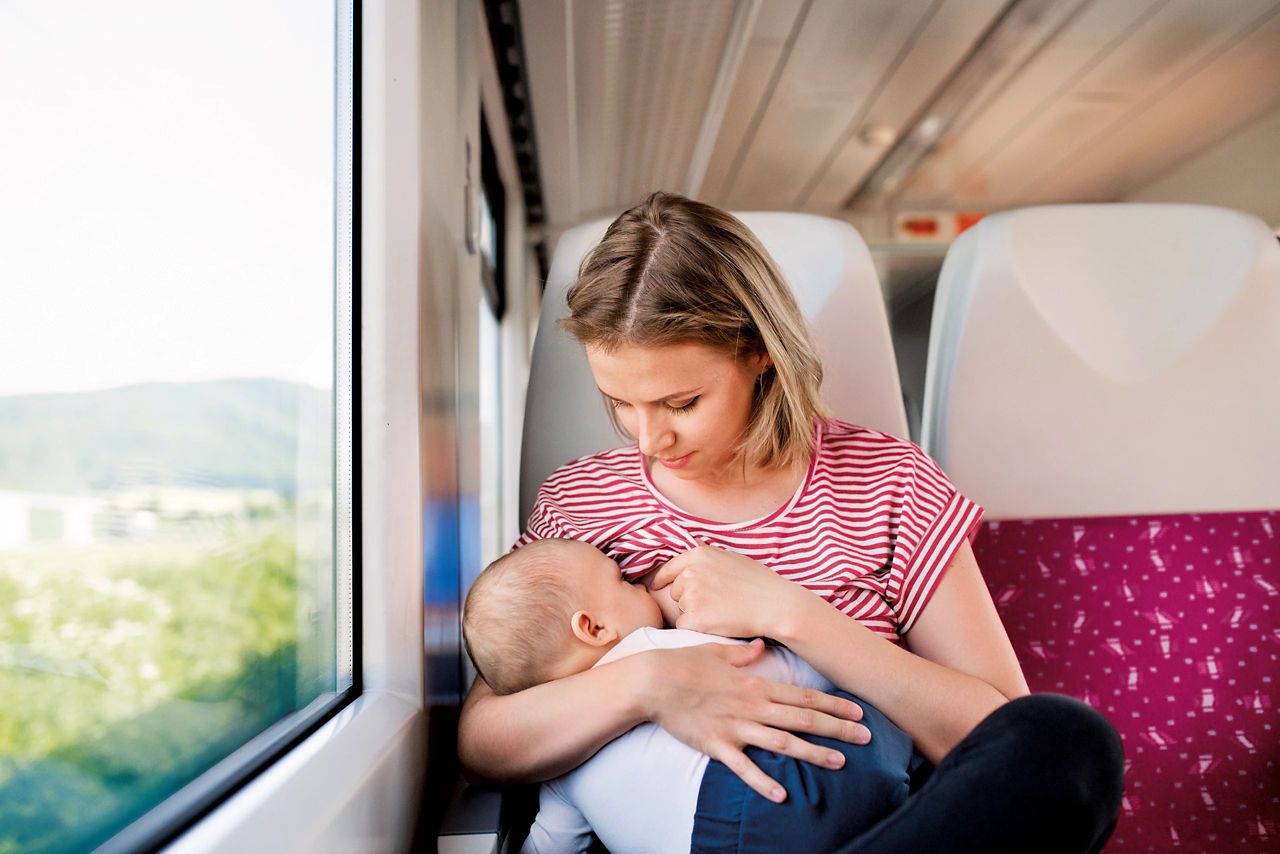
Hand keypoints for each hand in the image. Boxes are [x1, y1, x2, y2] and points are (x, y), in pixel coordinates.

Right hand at [641, 640, 868, 802]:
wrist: (652, 682)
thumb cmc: (683, 663)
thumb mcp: (717, 651)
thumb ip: (743, 653)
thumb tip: (761, 647)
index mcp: (755, 684)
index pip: (803, 695)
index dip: (833, 704)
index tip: (858, 712)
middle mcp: (752, 706)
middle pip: (802, 719)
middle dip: (837, 729)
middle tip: (866, 738)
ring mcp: (736, 727)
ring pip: (782, 742)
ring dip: (813, 753)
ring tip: (840, 763)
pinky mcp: (717, 745)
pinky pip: (744, 767)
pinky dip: (763, 782)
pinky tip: (782, 795)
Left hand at [650, 544, 807, 638]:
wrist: (774, 605)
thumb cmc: (758, 582)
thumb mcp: (731, 557)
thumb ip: (707, 556)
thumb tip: (691, 549)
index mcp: (698, 555)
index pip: (668, 568)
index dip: (662, 579)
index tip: (656, 586)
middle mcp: (690, 572)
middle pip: (675, 591)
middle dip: (687, 598)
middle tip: (714, 602)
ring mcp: (691, 595)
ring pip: (680, 609)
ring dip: (693, 613)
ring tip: (719, 611)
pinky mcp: (694, 618)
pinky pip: (684, 626)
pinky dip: (697, 628)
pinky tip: (717, 623)